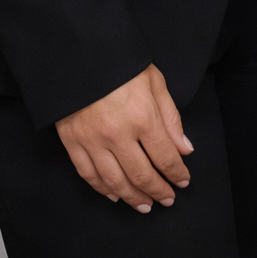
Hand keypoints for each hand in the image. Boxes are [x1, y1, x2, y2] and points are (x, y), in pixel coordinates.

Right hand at [56, 63, 192, 212]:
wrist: (80, 51)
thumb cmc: (121, 63)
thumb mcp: (154, 80)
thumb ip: (170, 117)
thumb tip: (184, 149)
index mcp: (142, 116)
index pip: (165, 156)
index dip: (176, 174)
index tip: (183, 182)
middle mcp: (118, 134)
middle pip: (142, 175)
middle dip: (158, 191)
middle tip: (167, 200)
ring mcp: (92, 141)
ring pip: (115, 181)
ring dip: (133, 198)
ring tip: (145, 205)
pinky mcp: (72, 142)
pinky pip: (88, 175)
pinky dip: (103, 189)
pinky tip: (115, 195)